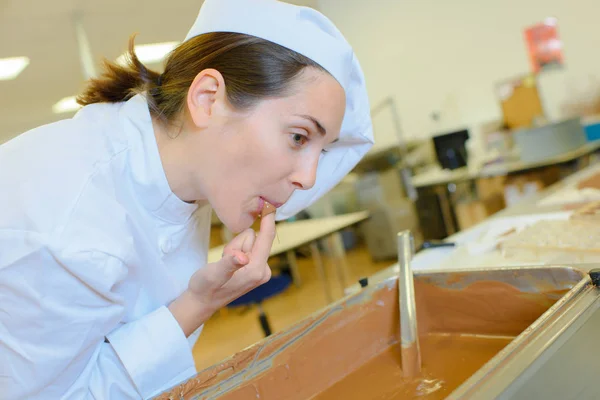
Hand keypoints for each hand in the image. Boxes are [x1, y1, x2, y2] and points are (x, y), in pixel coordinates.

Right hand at [169, 213, 275, 335]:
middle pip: (254, 238)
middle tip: (224, 258)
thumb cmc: (205, 288)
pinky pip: (246, 248)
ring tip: (224, 263)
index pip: (266, 238)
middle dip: (238, 243)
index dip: (268, 220)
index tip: (271, 204)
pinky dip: (235, 252)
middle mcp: (263, 270)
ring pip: (249, 241)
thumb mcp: (214, 274)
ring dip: (235, 247)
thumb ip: (229, 264)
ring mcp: (259, 270)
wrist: (202, 301)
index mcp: (257, 270)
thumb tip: (242, 257)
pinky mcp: (254, 269)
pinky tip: (228, 264)